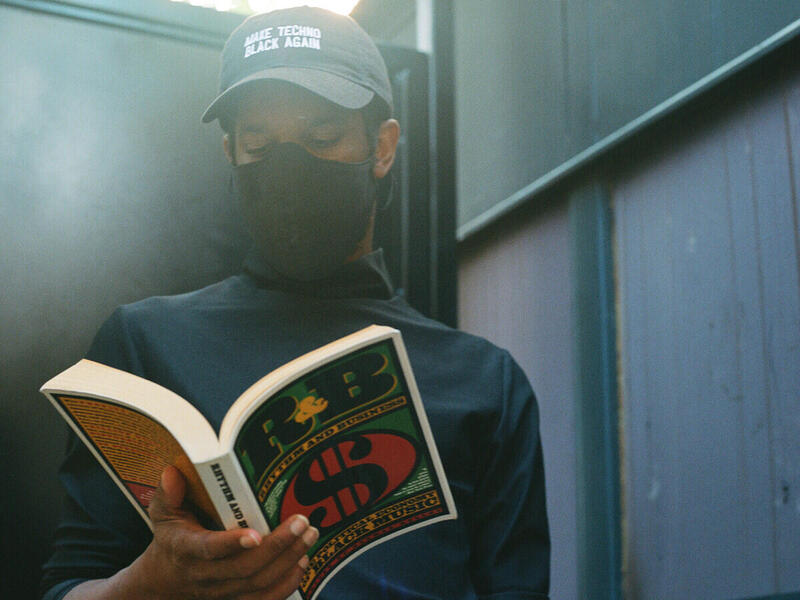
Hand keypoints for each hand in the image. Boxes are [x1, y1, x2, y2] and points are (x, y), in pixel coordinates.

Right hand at [66, 466, 318, 599]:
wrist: (166, 581)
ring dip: (288, 561)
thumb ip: (168, 493)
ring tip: (310, 535)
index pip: (209, 550)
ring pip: (258, 584)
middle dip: (277, 546)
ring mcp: (222, 592)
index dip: (231, 544)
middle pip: (244, 568)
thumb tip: (172, 471)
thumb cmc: (171, 537)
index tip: (255, 535)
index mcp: (186, 549)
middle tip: (302, 522)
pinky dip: (286, 583)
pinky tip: (303, 561)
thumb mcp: (163, 513)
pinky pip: (264, 599)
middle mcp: (205, 575)